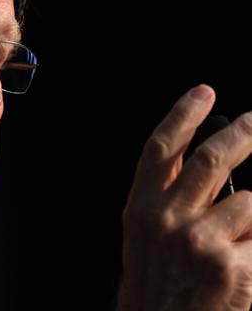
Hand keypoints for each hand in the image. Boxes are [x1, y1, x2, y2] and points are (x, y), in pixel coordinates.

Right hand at [117, 84, 251, 310]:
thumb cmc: (157, 289)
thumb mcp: (147, 239)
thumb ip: (169, 200)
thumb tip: (206, 167)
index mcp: (141, 208)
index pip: (162, 148)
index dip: (183, 115)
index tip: (203, 93)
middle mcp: (165, 218)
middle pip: (213, 158)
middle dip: (245, 133)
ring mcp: (198, 240)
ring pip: (251, 203)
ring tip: (240, 241)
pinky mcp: (231, 265)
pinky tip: (244, 263)